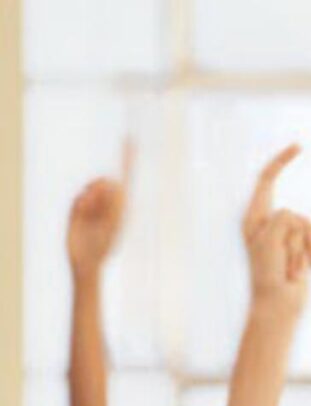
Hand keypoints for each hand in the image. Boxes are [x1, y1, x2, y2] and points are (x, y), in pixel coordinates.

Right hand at [67, 142, 133, 278]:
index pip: (127, 176)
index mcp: (124, 204)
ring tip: (93, 217)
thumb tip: (114, 183)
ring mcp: (93, 201)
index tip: (129, 139)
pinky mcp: (79, 205)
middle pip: (107, 180)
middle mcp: (109, 199)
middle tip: (103, 211)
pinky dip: (82, 204)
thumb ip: (116, 204)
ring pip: (93, 185)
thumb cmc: (105, 246)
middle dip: (104, 192)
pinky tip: (83, 217)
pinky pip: (80, 195)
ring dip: (93, 199)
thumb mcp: (114, 224)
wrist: (87, 260)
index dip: (127, 157)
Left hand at [244, 145, 310, 318]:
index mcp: (253, 219)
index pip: (267, 180)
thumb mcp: (268, 241)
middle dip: (294, 239)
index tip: (299, 147)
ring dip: (305, 250)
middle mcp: (271, 224)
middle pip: (294, 213)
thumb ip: (282, 219)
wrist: (279, 306)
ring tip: (294, 270)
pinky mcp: (305, 247)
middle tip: (282, 262)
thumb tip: (298, 219)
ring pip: (310, 226)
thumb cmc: (267, 276)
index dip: (281, 162)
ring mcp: (289, 236)